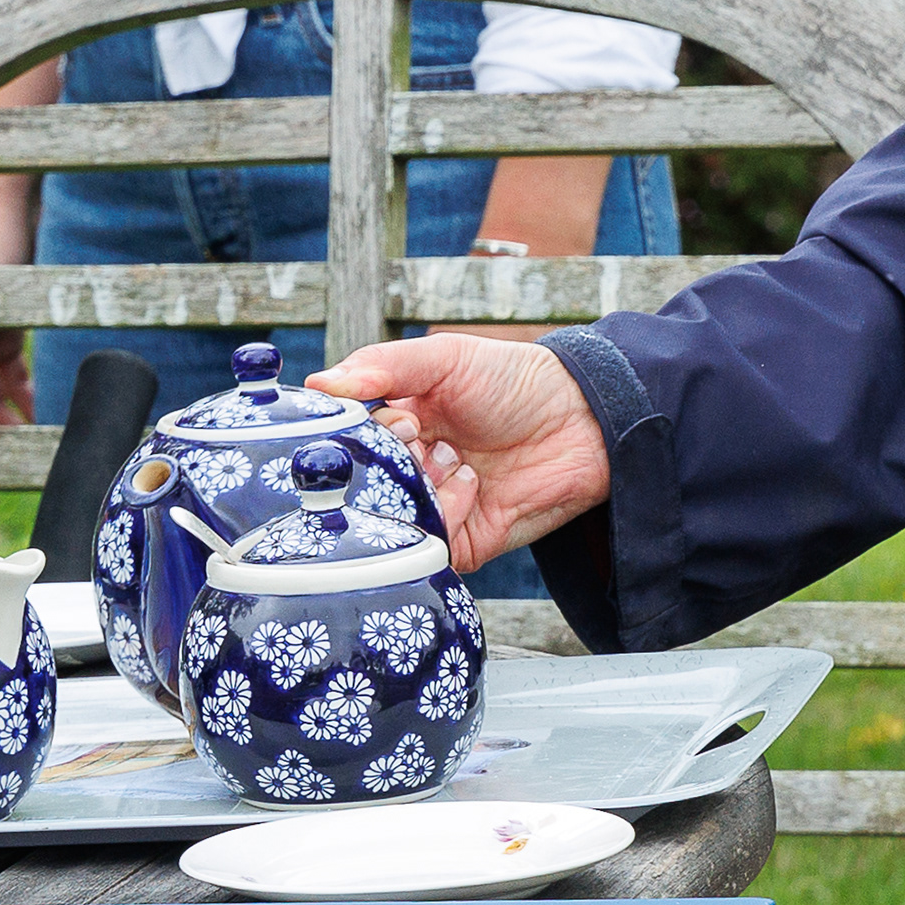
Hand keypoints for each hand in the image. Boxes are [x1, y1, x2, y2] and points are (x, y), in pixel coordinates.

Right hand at [308, 333, 612, 570]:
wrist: (584, 419)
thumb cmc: (514, 380)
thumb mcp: (444, 359)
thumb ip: (382, 367)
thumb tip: (320, 386)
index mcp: (393, 424)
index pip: (347, 441)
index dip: (357, 434)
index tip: (388, 418)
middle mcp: (407, 469)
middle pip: (363, 485)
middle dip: (386, 465)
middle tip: (418, 440)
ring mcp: (434, 506)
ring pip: (391, 519)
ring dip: (417, 488)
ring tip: (452, 458)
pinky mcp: (464, 540)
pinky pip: (431, 545)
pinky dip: (444, 515)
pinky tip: (471, 484)